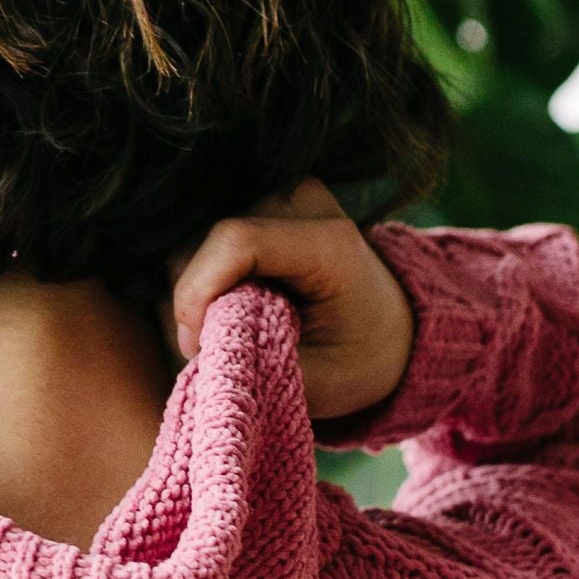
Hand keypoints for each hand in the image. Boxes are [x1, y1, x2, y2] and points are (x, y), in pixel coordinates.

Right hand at [168, 179, 412, 423]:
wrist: (387, 327)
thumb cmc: (355, 359)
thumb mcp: (315, 382)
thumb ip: (256, 367)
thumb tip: (191, 351)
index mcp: (328, 242)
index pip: (235, 242)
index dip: (197, 294)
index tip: (195, 348)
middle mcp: (300, 202)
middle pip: (203, 244)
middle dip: (196, 305)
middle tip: (221, 349)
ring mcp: (276, 196)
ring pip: (192, 245)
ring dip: (198, 297)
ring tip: (235, 329)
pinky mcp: (256, 204)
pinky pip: (201, 245)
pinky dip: (204, 286)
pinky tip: (235, 308)